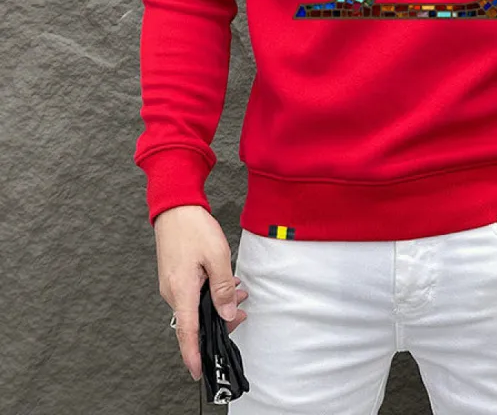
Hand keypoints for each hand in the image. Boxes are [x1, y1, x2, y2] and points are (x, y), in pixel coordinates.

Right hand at [154, 205, 248, 380]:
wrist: (175, 207)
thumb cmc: (194, 229)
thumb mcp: (217, 257)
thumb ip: (223, 288)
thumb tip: (227, 313)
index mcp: (181, 291)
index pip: (186, 332)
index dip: (193, 355)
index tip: (199, 372)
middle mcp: (172, 293)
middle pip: (195, 321)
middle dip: (220, 321)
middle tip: (242, 311)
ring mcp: (171, 286)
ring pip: (195, 307)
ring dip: (218, 304)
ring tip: (239, 291)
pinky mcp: (174, 278)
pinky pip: (192, 295)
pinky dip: (210, 293)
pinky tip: (225, 282)